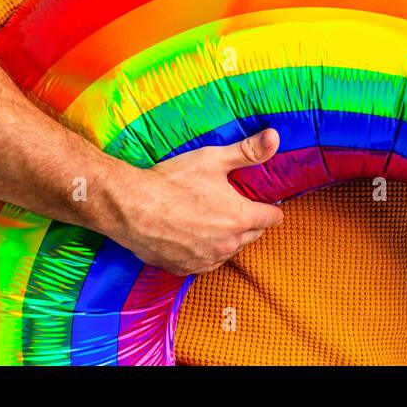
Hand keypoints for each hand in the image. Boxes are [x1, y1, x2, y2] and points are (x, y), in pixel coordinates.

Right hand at [100, 127, 284, 275]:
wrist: (131, 207)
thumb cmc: (173, 181)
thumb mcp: (214, 159)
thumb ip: (248, 151)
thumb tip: (275, 137)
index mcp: (239, 218)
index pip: (270, 218)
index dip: (271, 209)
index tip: (269, 205)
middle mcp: (227, 244)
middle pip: (253, 235)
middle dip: (251, 223)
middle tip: (242, 209)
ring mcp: (206, 259)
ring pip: (230, 251)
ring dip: (229, 239)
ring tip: (218, 222)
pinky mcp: (185, 269)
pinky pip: (206, 262)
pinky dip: (207, 252)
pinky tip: (198, 238)